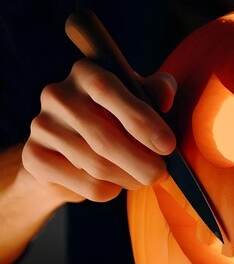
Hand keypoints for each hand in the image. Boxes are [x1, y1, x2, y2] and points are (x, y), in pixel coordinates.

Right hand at [21, 60, 176, 203]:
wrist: (68, 148)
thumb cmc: (115, 118)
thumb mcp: (137, 99)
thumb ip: (155, 91)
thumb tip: (166, 94)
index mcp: (85, 72)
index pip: (108, 90)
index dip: (142, 120)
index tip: (168, 146)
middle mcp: (58, 95)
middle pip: (104, 137)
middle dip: (142, 162)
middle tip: (161, 174)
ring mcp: (43, 126)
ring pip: (97, 166)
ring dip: (130, 178)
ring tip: (143, 179)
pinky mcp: (35, 157)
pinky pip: (87, 185)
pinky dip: (111, 190)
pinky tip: (115, 184)